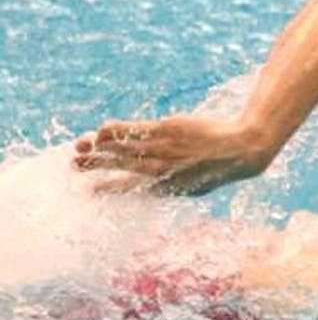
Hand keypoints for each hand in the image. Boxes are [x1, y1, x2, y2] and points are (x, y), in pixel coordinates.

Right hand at [74, 115, 272, 195]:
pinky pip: (135, 130)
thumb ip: (169, 186)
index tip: (89, 190)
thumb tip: (151, 189)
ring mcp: (163, 149)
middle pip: (119, 168)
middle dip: (95, 167)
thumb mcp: (193, 186)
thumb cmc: (216, 169)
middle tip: (74, 165)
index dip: (106, 189)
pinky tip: (102, 130)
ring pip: (123, 149)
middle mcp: (161, 170)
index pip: (128, 190)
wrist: (240, 150)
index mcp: (165, 188)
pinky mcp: (167, 129)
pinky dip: (117, 131)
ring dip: (99, 147)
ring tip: (81, 146)